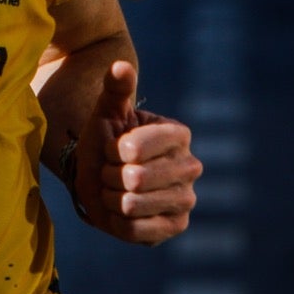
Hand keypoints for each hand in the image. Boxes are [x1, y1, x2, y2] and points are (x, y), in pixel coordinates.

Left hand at [73, 61, 200, 244]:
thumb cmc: (106, 140)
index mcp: (178, 135)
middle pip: (134, 178)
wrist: (102, 176)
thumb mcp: (107, 112)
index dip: (113, 150)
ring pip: (132, 204)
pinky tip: (120, 210)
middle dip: (110, 175)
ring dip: (111, 197)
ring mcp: (186, 200)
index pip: (134, 148)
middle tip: (112, 171)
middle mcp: (190, 167)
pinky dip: (116, 221)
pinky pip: (135, 228)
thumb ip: (115, 88)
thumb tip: (120, 65)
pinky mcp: (176, 227)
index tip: (115, 148)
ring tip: (115, 188)